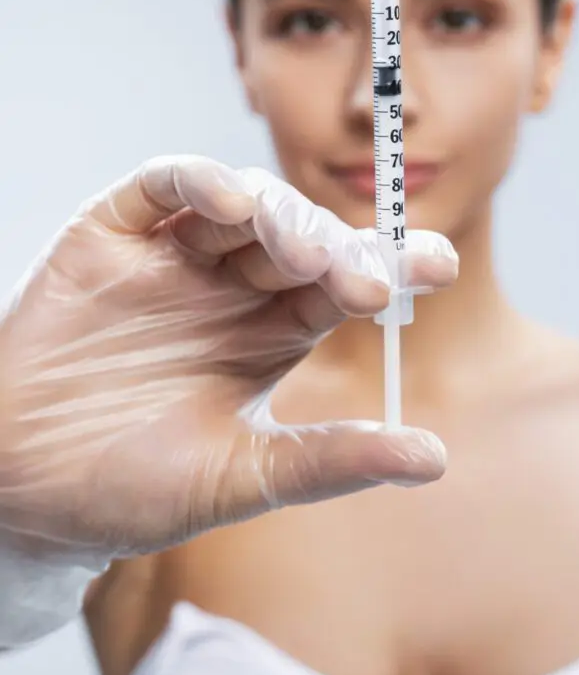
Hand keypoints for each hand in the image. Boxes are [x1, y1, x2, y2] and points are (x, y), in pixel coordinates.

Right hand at [0, 157, 455, 572]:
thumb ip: (330, 460)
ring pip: (245, 205)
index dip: (392, 267)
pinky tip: (232, 202)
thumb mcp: (240, 477)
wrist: (21, 491)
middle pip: (304, 237)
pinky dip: (199, 182)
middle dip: (340, 250)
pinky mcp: (115, 232)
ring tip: (304, 255)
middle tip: (369, 282)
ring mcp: (175, 254)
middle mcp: (232, 284)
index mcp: (272, 331)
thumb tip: (435, 458)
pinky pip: (165, 186)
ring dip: (281, 218)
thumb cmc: (129, 487)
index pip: (345, 282)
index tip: (440, 266)